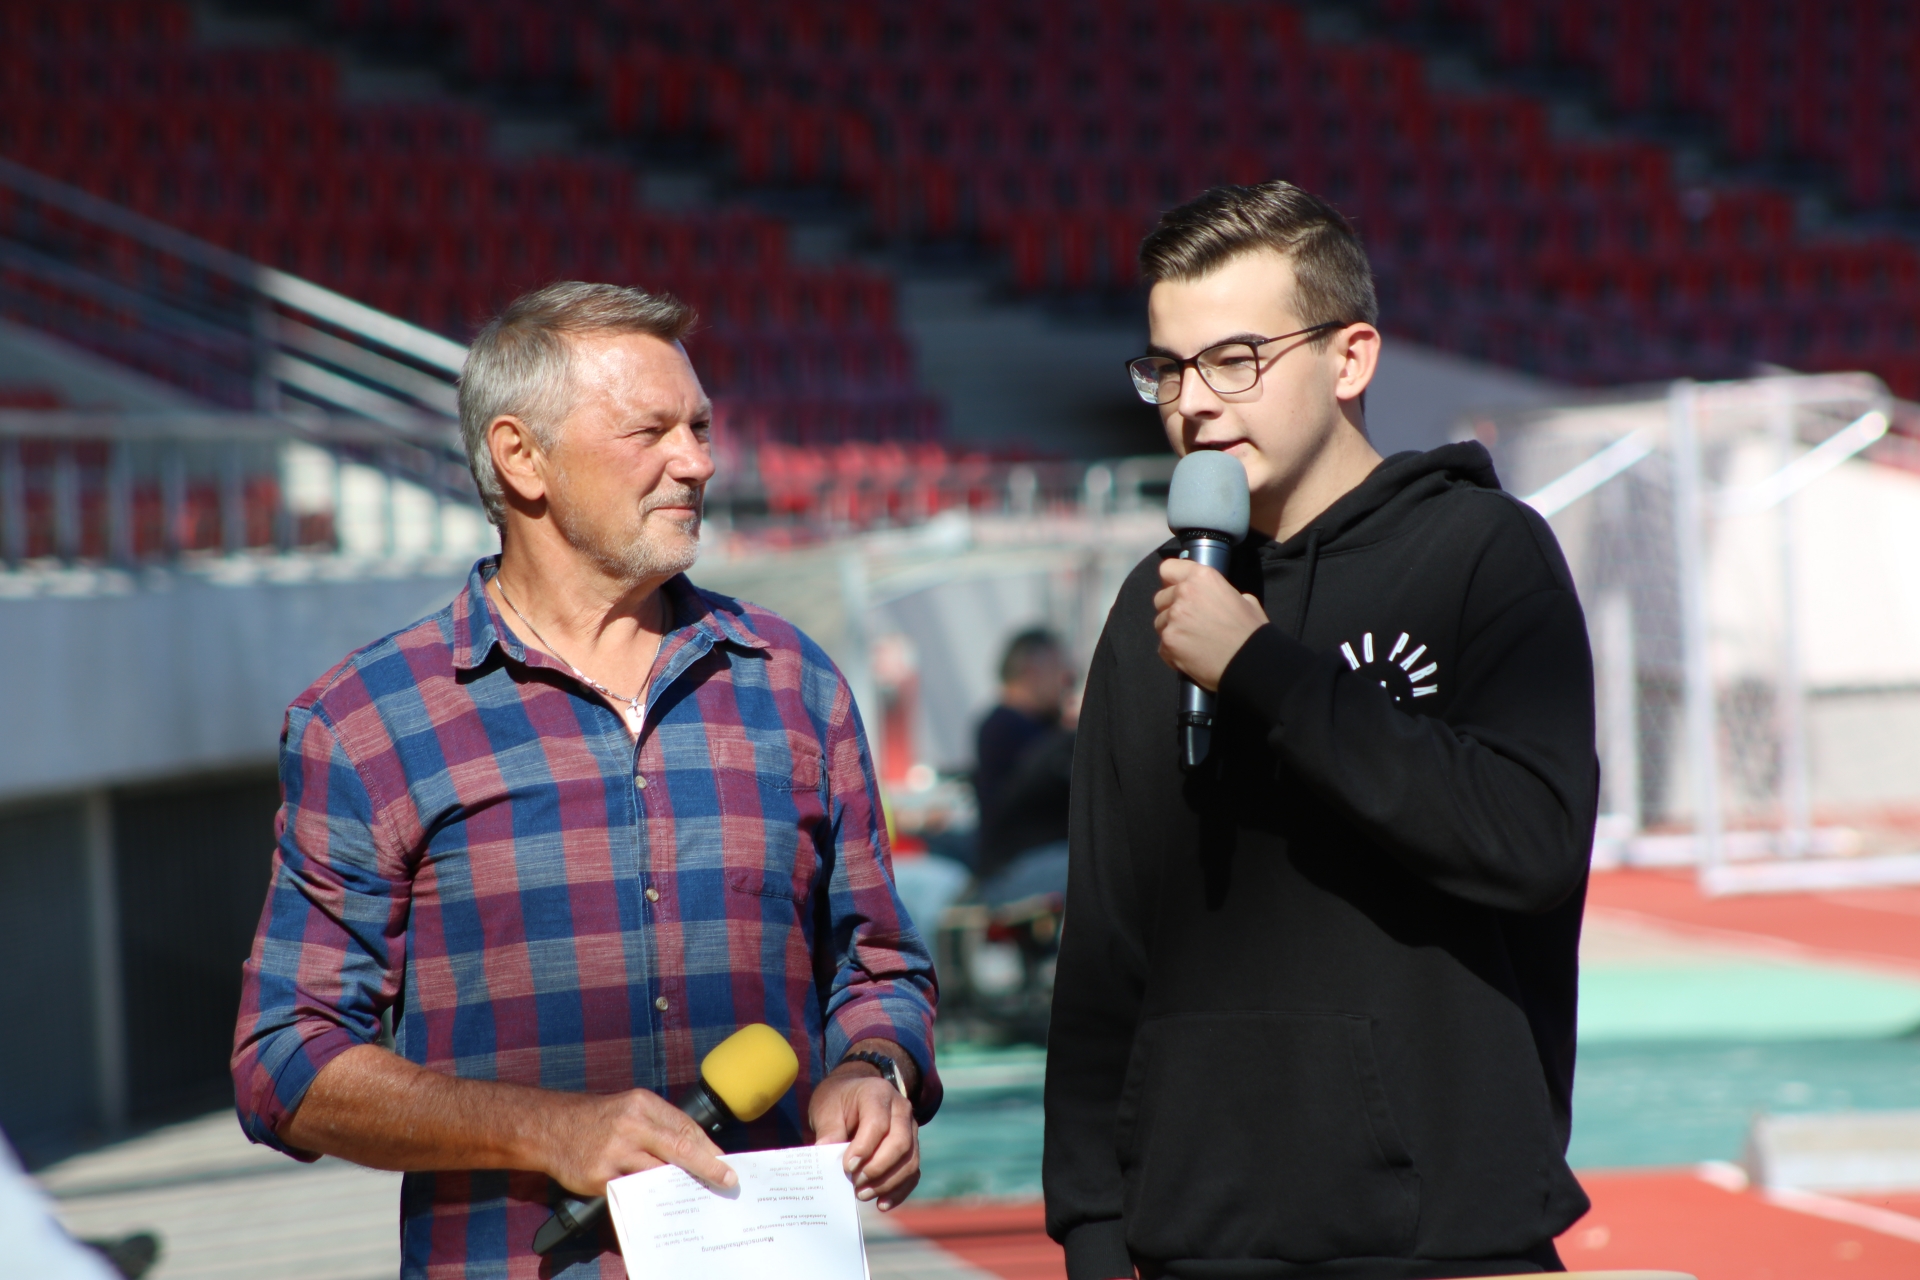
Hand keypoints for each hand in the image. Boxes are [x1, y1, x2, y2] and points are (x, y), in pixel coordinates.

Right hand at [541, 1087, 736, 1197]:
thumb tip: (697, 1151)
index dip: (708, 1148)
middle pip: (679, 1148)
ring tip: (693, 1193)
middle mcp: (630, 1125)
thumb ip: (660, 1126)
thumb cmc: (598, 1119)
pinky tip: (659, 1201)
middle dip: (707, 1166)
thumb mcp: (630, 1109)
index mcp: (642, 1104)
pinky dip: (648, 1195)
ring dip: (677, 1185)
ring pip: (657, 1173)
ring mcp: (614, 1152)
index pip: (685, 1126)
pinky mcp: (599, 1176)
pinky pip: (632, 1190)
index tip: (726, 1162)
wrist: (550, 1127)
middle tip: (726, 1179)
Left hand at [810, 1064, 919, 1210]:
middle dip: (877, 1169)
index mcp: (878, 1093)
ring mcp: (911, 1128)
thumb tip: (823, 1153)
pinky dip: (899, 1191)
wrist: (852, 1095)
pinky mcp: (912, 1147)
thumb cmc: (838, 1101)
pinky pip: (913, 1172)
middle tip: (855, 1183)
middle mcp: (901, 1109)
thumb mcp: (826, 1109)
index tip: (847, 1167)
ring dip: (887, 1183)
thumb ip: (828, 1130)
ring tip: (862, 1194)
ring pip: (910, 1161)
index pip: (878, 1123)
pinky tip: (881, 1204)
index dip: (864, 1148)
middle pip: (900, 1143)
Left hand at [1153, 558, 1268, 691]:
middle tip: (1191, 622)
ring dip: (1172, 630)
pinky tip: (1191, 656)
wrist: (1250, 662)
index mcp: (1202, 577)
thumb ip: (1221, 593)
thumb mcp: (1244, 600)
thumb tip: (1216, 598)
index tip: (1177, 590)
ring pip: (1160, 622)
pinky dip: (1173, 652)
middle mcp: (1184, 593)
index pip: (1168, 569)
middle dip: (1171, 609)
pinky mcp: (1168, 642)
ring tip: (1193, 641)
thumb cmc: (1251, 633)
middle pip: (1161, 597)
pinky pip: (1162, 646)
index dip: (1172, 581)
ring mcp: (1173, 618)